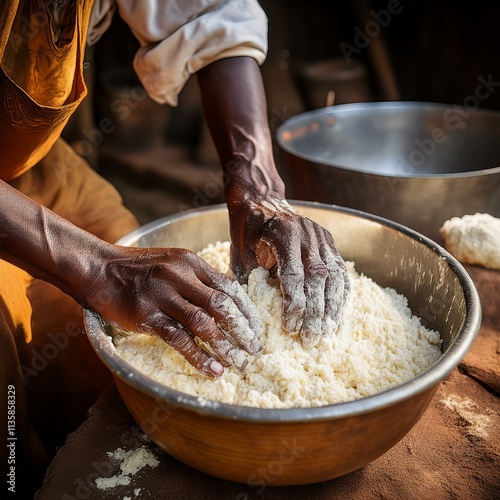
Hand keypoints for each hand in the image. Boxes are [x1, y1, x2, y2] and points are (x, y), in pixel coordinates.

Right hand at [82, 246, 262, 377]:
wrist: (97, 267)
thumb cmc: (136, 267)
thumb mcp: (171, 262)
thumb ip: (196, 278)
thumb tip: (223, 300)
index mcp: (190, 262)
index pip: (228, 286)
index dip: (246, 309)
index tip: (256, 328)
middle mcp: (180, 276)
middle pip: (221, 305)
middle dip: (242, 330)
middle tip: (255, 350)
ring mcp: (162, 296)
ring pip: (203, 324)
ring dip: (225, 347)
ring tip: (239, 365)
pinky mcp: (146, 315)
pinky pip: (178, 339)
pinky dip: (199, 356)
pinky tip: (212, 370)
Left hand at [229, 198, 350, 346]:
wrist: (261, 200)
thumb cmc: (247, 231)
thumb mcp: (240, 253)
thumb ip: (250, 281)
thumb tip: (258, 317)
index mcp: (283, 234)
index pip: (294, 274)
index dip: (294, 303)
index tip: (290, 327)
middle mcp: (307, 233)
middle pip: (318, 277)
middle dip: (316, 312)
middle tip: (311, 338)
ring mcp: (321, 235)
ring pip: (334, 275)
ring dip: (332, 307)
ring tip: (327, 332)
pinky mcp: (328, 240)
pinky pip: (340, 270)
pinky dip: (340, 294)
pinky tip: (336, 313)